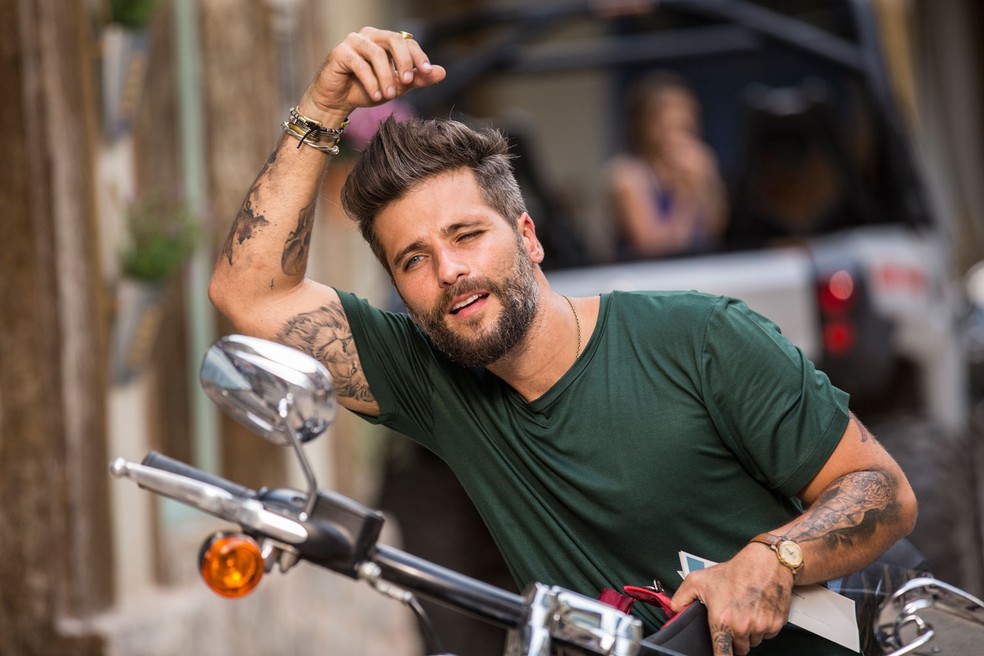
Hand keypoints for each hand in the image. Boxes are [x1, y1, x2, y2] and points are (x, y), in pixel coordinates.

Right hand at [303, 27, 446, 120]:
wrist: (337, 101)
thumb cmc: (366, 90)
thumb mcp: (397, 87)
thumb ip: (417, 79)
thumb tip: (441, 72)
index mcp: (385, 40)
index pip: (407, 41)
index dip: (419, 56)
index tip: (427, 72)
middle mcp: (370, 36)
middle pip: (394, 39)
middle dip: (404, 61)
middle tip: (408, 81)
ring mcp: (354, 41)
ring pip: (377, 54)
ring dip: (386, 77)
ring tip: (390, 96)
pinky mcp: (340, 52)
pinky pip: (359, 64)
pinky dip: (371, 82)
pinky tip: (376, 96)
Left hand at [669, 544, 793, 654]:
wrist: (765, 562)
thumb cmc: (733, 571)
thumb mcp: (698, 580)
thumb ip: (681, 598)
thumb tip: (674, 611)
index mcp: (722, 620)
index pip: (722, 655)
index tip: (719, 653)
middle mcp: (742, 627)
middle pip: (738, 650)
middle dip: (734, 640)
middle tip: (732, 621)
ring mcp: (761, 626)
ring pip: (753, 642)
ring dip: (749, 633)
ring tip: (745, 612)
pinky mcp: (776, 624)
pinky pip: (768, 635)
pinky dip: (763, 627)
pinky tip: (757, 610)